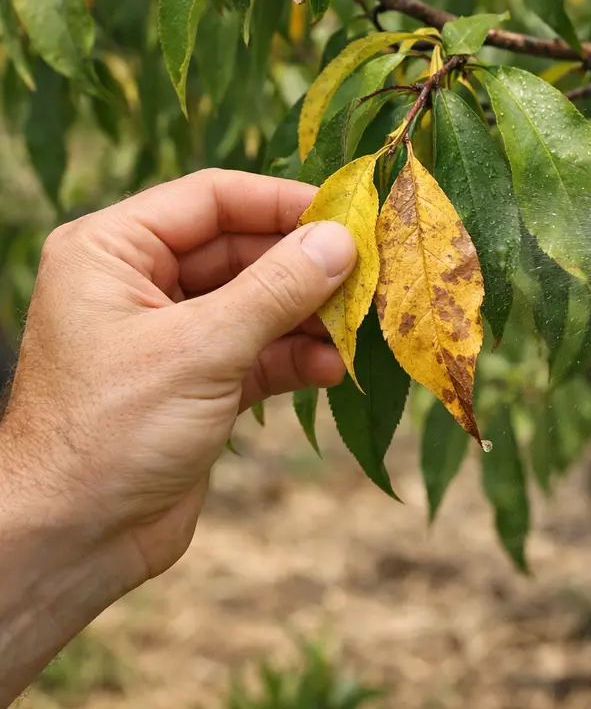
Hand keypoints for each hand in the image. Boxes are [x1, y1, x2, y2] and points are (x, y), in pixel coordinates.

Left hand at [1, 169, 354, 583]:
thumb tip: (341, 240)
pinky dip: (297, 359)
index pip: (211, 199)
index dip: (281, 202)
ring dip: (310, 316)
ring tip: (360, 326)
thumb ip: (275, 290)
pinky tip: (333, 370)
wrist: (70, 539)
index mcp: (112, 251)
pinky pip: (260, 353)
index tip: (348, 214)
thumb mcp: (200, 349)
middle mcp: (139, 284)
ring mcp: (172, 336)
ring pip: (259, 304)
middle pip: (242, 250)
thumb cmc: (110, 432)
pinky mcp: (199, 383)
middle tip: (371, 272)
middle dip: (305, 265)